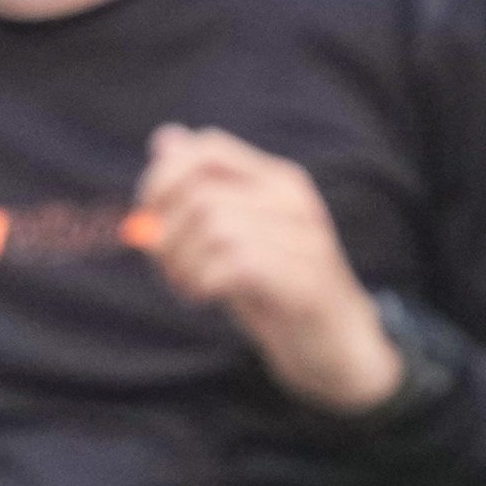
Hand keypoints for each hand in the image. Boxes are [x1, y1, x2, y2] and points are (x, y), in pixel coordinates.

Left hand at [135, 126, 397, 410]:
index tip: (150, 214)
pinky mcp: (306, 281)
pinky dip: (203, 282)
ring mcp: (306, 241)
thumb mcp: (233, 235)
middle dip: (166, 233)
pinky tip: (203, 297)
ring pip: (214, 227)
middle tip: (166, 266)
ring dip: (182, 263)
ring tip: (185, 285)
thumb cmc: (276, 290)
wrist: (335, 347)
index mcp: (278, 182)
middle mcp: (296, 202)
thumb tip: (165, 138)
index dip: (163, 177)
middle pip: (201, 194)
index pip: (207, 149)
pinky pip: (235, 264)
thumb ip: (202, 190)